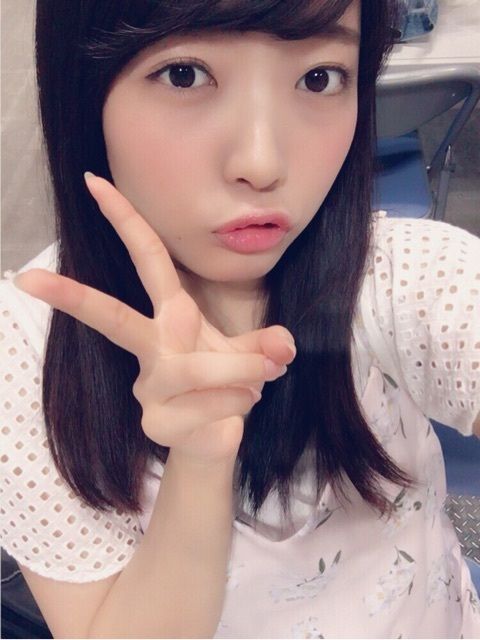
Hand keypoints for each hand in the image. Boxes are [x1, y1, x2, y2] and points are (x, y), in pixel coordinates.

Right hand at [13, 174, 295, 464]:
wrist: (214, 440)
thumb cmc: (224, 385)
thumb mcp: (250, 355)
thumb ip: (266, 343)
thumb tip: (284, 345)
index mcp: (172, 316)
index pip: (147, 259)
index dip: (124, 220)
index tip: (94, 182)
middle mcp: (152, 346)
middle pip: (112, 318)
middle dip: (73, 297)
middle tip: (29, 278)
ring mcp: (147, 386)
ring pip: (190, 368)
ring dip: (238, 370)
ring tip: (260, 376)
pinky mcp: (154, 422)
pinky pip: (204, 407)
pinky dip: (236, 402)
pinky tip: (240, 406)